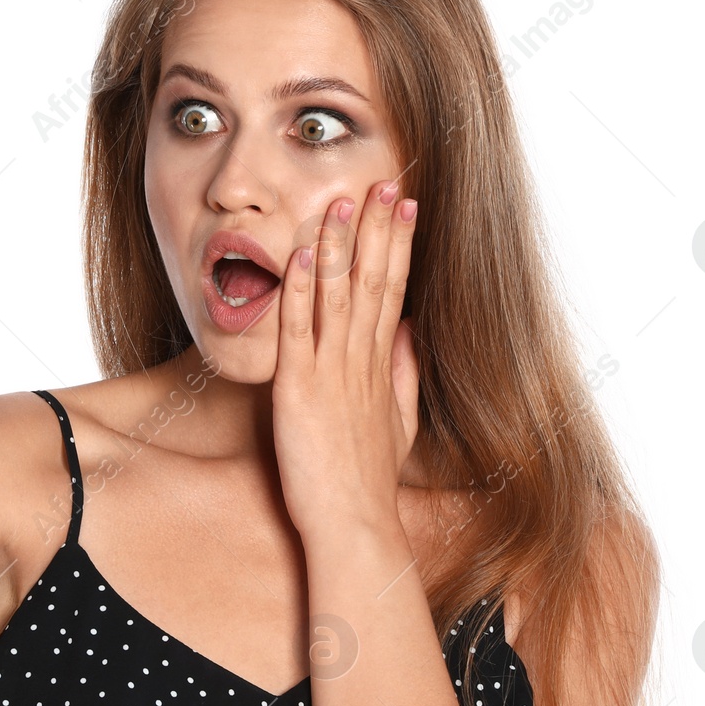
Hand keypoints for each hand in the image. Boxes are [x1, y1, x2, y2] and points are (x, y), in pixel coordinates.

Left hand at [271, 180, 419, 547]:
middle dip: (378, 229)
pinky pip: (298, 333)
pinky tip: (301, 256)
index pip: (394, 290)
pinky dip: (300, 292)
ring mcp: (331, 375)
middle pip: (373, 281)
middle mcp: (360, 363)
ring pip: (337, 297)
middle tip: (383, 182)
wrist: (354, 523)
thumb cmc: (368, 481)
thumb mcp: (398, 423)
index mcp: (381, 366)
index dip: (398, 245)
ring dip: (339, 247)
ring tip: (343, 201)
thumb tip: (406, 334)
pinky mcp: (299, 392)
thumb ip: (403, 375)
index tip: (405, 205)